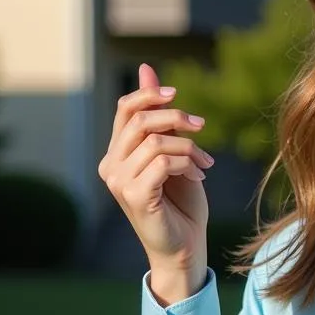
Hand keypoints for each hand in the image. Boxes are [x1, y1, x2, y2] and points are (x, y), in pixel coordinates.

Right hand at [97, 63, 212, 277]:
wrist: (185, 245)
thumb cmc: (181, 202)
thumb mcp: (175, 151)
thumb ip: (161, 118)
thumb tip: (146, 70)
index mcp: (117, 153)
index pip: (125, 109)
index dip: (150, 94)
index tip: (177, 94)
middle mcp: (110, 165)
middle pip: (139, 120)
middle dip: (176, 117)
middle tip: (201, 127)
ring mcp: (118, 181)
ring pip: (155, 140)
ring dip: (189, 146)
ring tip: (204, 161)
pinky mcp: (133, 195)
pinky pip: (163, 161)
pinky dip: (187, 162)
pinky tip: (199, 174)